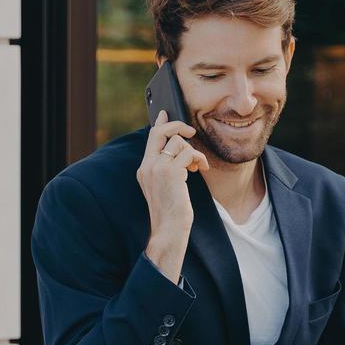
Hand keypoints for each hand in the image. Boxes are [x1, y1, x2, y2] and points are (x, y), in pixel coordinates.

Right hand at [138, 110, 208, 282]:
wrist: (169, 230)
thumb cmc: (171, 212)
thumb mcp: (165, 187)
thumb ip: (167, 168)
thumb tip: (180, 149)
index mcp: (144, 169)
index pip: (150, 139)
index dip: (160, 124)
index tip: (164, 114)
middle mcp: (147, 166)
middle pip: (160, 132)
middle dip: (177, 126)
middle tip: (190, 131)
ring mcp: (157, 169)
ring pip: (178, 142)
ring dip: (193, 151)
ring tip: (197, 166)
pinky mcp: (170, 172)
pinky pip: (188, 152)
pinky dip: (198, 159)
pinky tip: (200, 169)